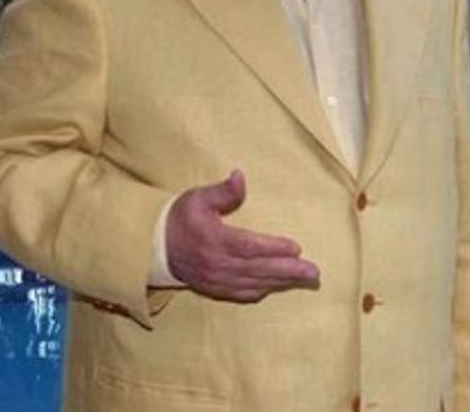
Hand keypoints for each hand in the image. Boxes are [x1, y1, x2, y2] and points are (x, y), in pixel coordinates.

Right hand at [165, 169, 319, 301]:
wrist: (155, 247)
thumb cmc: (181, 217)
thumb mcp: (198, 198)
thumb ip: (222, 191)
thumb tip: (240, 176)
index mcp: (214, 240)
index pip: (249, 246)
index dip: (273, 248)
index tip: (296, 247)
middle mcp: (217, 264)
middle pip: (258, 269)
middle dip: (288, 271)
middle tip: (314, 272)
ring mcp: (216, 280)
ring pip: (254, 284)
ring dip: (282, 282)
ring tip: (306, 279)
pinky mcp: (215, 289)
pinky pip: (243, 293)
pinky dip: (263, 290)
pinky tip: (279, 286)